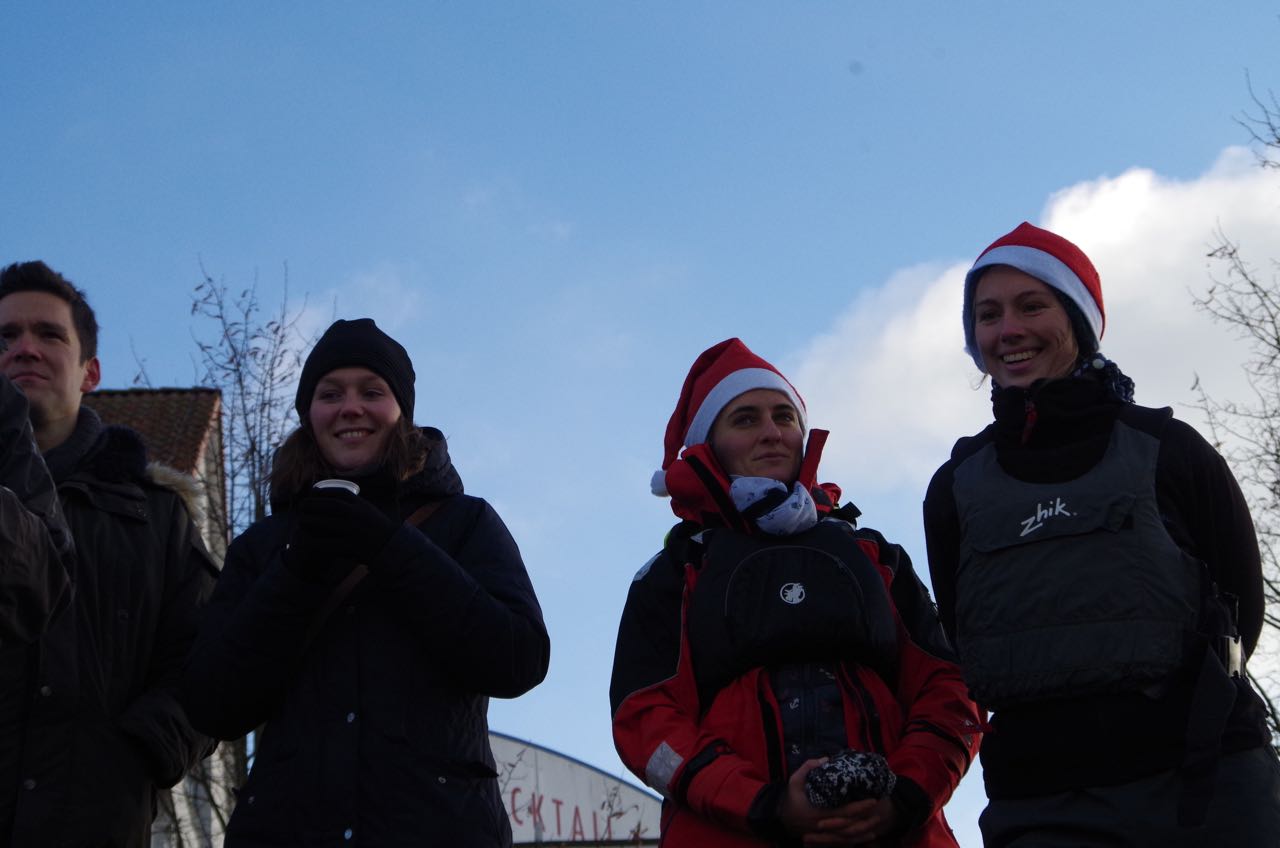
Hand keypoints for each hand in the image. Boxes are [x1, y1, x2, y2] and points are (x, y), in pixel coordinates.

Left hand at [298, 487, 399, 560]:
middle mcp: (356, 515)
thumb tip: (329, 495)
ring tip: (301, 521)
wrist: (390, 546)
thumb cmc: (375, 526)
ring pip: (324, 523)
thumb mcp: (366, 509)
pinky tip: (307, 540)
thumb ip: (351, 502)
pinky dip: (314, 541)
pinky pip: (327, 543)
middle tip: (301, 507)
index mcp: (360, 504)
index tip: (312, 494)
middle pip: (328, 506)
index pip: (337, 493)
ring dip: (309, 522)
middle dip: (311, 505)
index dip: (321, 492)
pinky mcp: (350, 546)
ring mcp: (353, 530)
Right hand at [778, 759, 899, 845]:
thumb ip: (808, 767)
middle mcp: (823, 827)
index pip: (843, 812)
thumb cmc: (790, 798)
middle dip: (865, 820)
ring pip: (847, 838)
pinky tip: (866, 836)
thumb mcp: (795, 780)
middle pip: (849, 827)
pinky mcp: (824, 839)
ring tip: (877, 824)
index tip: (872, 801)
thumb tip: (826, 758)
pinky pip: (842, 843)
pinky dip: (855, 840)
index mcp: (818, 813)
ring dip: (863, 832)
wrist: (780, 817)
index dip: (859, 808)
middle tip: (879, 811)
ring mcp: (824, 835)